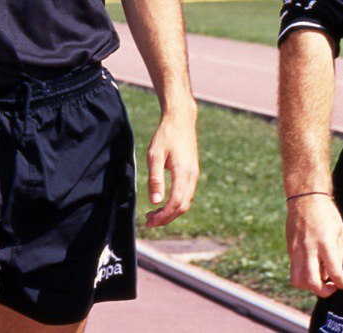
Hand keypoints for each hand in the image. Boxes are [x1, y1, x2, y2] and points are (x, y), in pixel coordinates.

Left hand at [143, 106, 198, 227]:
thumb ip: (155, 179)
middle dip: (166, 218)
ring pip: (185, 201)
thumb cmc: (166, 135)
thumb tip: (155, 202)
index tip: (150, 221)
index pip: (176, 202)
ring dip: (171, 212)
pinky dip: (175, 203)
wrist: (181, 120)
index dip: (164, 216)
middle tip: (149, 222)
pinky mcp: (192, 172)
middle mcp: (192, 176)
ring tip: (153, 215)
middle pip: (182, 206)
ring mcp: (194, 175)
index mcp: (184, 173)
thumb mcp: (155, 155)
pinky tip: (163, 203)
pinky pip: (186, 194)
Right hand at [286, 194, 342, 296]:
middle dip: (323, 292)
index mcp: (325, 243)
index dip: (341, 283)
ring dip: (309, 286)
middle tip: (331, 286)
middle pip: (312, 282)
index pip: (334, 272)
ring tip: (320, 278)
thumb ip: (338, 255)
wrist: (305, 198)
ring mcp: (296, 250)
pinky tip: (313, 266)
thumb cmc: (326, 214)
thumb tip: (333, 274)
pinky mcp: (290, 249)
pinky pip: (294, 269)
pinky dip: (304, 274)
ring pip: (298, 281)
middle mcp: (308, 248)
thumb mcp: (340, 232)